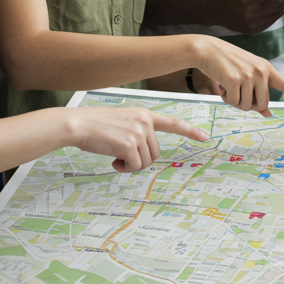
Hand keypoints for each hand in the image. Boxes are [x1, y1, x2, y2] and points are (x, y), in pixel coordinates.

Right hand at [68, 107, 209, 172]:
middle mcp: (145, 122)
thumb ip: (138, 131)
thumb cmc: (97, 125)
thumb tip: (144, 154)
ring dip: (131, 164)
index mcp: (144, 114)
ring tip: (116, 155)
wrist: (78, 124)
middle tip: (122, 155)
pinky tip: (112, 160)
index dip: (189, 131)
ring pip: (145, 162)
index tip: (205, 136)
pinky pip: (134, 166)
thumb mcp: (123, 121)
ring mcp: (138, 132)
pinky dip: (124, 168)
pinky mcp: (129, 144)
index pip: (172, 123)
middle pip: (155, 153)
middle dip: (140, 159)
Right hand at [192, 36, 283, 113]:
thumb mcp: (246, 75)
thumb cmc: (227, 63)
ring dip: (236, 102)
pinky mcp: (234, 80)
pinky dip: (226, 98)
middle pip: (263, 104)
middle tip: (238, 94)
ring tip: (228, 86)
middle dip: (250, 106)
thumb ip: (258, 93)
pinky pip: (233, 102)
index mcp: (266, 68)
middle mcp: (260, 71)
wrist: (208, 50)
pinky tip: (221, 85)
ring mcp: (248, 75)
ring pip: (247, 106)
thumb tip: (267, 114)